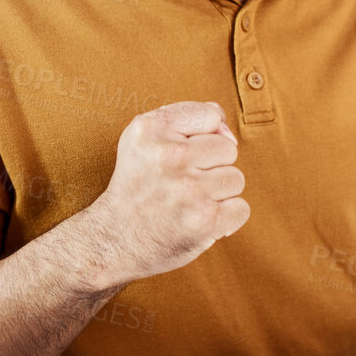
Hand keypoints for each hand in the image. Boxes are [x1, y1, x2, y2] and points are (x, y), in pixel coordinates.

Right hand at [78, 101, 248, 288]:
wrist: (114, 240)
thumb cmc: (138, 185)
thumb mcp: (145, 137)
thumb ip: (188, 117)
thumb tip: (227, 129)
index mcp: (151, 129)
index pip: (211, 116)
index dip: (202, 137)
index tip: (179, 156)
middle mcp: (169, 156)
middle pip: (228, 149)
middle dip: (211, 167)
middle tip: (181, 184)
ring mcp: (189, 189)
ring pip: (236, 178)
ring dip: (218, 194)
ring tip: (188, 202)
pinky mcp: (205, 219)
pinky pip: (241, 208)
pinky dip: (226, 218)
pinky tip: (200, 219)